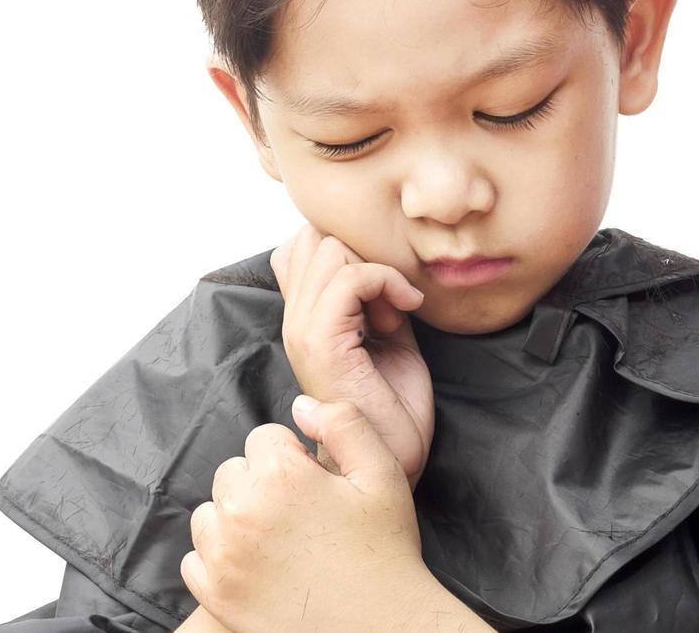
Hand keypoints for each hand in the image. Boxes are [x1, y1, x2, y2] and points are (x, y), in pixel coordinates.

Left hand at [181, 396, 441, 632]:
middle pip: (233, 472)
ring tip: (278, 542)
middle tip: (300, 518)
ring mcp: (222, 555)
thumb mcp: (382, 474)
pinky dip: (218, 560)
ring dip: (235, 520)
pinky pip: (195, 559)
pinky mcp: (214, 593)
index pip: (264, 438)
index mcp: (280, 475)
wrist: (381, 629)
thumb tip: (299, 405)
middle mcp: (242, 511)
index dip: (293, 460)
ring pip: (210, 513)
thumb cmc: (385, 551)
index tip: (315, 489)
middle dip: (260, 485)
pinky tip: (258, 569)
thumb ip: (343, 422)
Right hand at [272, 223, 433, 489]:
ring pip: (328, 250)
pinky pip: (348, 279)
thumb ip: (372, 295)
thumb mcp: (385, 333)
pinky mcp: (321, 343)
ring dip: (375, 271)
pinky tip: (404, 310)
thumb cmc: (394, 406)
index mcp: (303, 318)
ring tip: (393, 313)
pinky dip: (386, 281)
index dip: (348, 250)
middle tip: (389, 301)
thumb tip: (377, 259)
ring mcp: (301, 331)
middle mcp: (293, 321)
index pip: (300, 245)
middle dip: (362, 255)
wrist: (392, 460)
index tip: (382, 290)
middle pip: (312, 237)